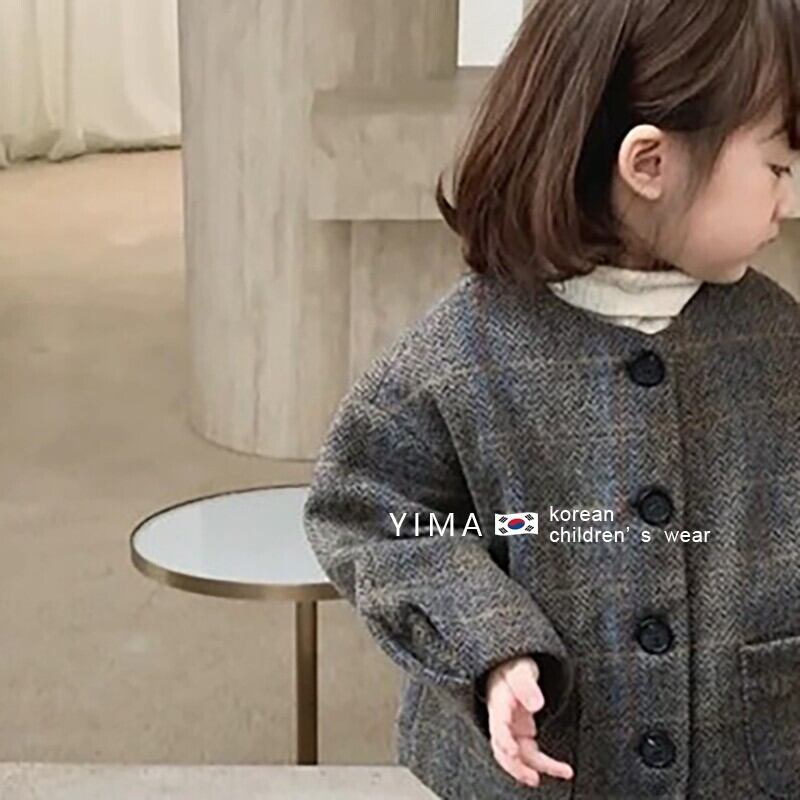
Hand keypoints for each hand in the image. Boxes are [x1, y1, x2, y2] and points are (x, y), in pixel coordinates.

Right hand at [485, 655, 573, 788]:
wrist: (511, 666)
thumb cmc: (514, 666)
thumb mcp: (521, 670)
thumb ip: (527, 685)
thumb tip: (536, 705)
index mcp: (498, 701)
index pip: (497, 723)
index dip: (503, 739)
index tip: (513, 750)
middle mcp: (502, 719)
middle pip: (503, 747)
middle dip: (516, 764)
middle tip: (533, 777)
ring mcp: (511, 729)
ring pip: (518, 755)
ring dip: (534, 768)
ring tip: (561, 772)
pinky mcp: (522, 733)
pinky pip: (530, 754)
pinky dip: (543, 763)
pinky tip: (559, 768)